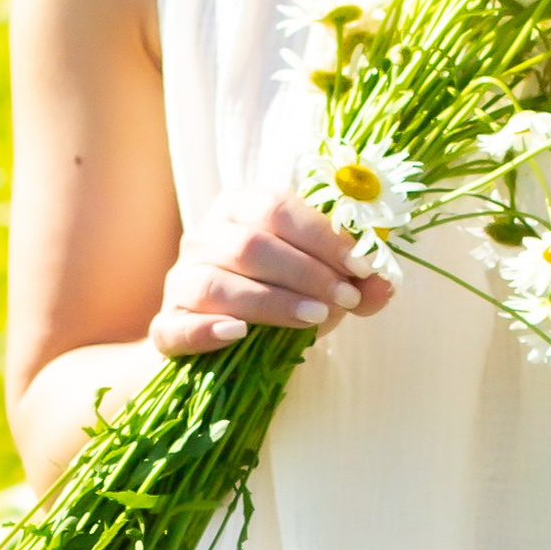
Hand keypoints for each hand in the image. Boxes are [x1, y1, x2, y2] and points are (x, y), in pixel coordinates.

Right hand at [151, 191, 393, 356]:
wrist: (223, 341)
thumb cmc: (280, 296)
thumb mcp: (323, 285)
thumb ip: (356, 284)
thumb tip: (384, 286)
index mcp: (239, 208)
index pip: (277, 209)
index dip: (322, 236)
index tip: (362, 265)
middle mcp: (203, 236)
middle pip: (250, 245)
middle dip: (306, 272)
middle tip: (346, 298)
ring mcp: (179, 280)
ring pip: (216, 283)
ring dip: (270, 301)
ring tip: (315, 318)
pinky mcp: (166, 324)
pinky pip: (176, 326)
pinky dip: (206, 329)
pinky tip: (239, 334)